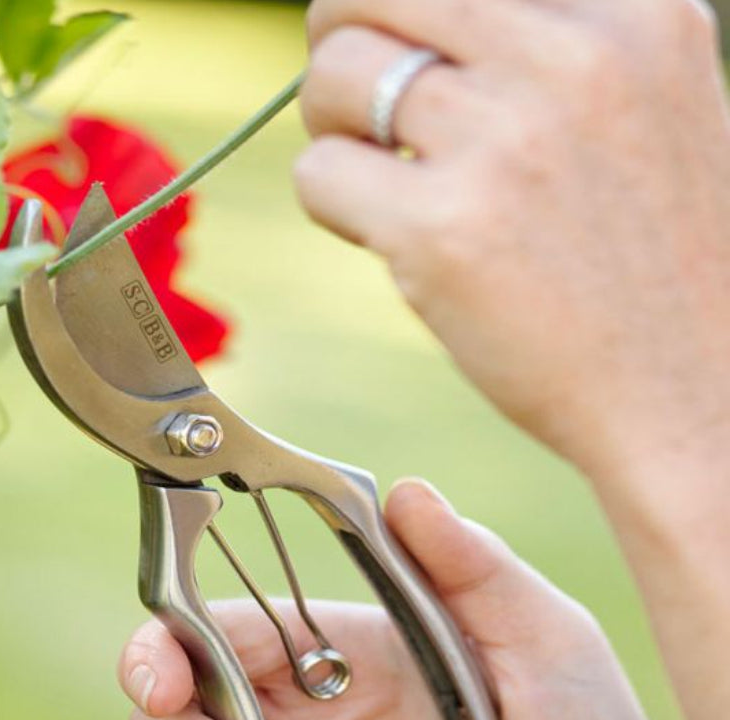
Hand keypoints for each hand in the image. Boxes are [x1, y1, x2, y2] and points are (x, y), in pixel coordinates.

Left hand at [294, 0, 729, 480]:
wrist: (688, 392)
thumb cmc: (655, 268)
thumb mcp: (648, 110)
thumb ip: (558, 54)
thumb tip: (422, 30)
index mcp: (632, 11)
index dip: (410, 11)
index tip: (410, 59)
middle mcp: (570, 55)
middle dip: (344, 42)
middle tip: (353, 105)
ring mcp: (504, 140)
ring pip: (335, 74)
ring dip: (330, 127)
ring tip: (374, 177)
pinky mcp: (442, 229)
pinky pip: (319, 173)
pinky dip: (330, 202)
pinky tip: (383, 234)